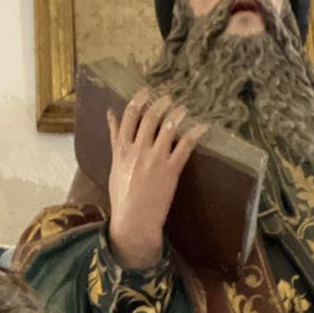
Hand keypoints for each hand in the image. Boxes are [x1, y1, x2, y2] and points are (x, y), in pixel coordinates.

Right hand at [106, 90, 203, 269]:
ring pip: (167, 128)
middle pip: (149, 118)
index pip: (128, 117)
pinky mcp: (171, 170)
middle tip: (168, 97)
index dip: (138, 100)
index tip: (146, 91)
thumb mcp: (114, 164)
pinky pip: (185, 146)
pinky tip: (203, 126)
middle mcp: (137, 150)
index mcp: (122, 149)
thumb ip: (114, 138)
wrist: (134, 221)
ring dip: (177, 114)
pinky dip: (195, 133)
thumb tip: (110, 115)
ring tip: (184, 108)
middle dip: (160, 104)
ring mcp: (155, 159)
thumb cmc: (122, 196)